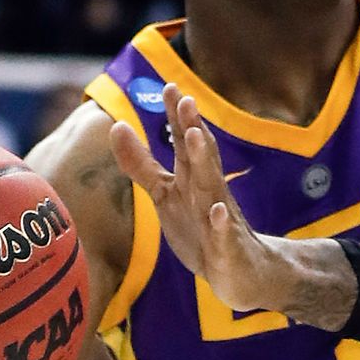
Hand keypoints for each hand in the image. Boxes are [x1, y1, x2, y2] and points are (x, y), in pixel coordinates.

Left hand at [111, 87, 354, 330]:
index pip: (185, 143)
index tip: (170, 86)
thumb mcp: (166, 194)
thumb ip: (141, 164)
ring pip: (213, 188)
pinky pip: (224, 236)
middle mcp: (209, 193)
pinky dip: (221, 225)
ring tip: (194, 135)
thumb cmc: (202, 230)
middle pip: (200, 157)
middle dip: (192, 129)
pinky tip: (217, 212)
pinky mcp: (228, 250)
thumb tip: (116, 125)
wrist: (243, 273)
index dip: (177, 117)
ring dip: (204, 161)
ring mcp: (221, 220)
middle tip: (186, 99)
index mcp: (193, 179)